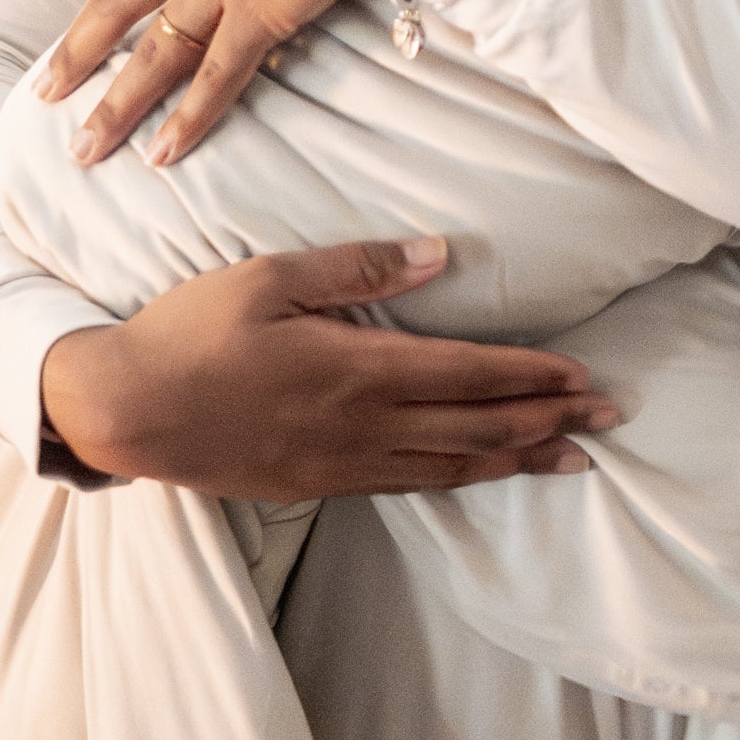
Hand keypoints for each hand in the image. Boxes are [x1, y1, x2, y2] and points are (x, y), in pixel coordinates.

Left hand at [36, 0, 467, 167]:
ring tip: (84, 152)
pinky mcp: (261, 10)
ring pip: (153, 53)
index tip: (89, 15)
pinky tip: (162, 155)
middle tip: (45, 93)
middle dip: (78, 51)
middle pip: (117, 2)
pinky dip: (188, 119)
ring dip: (116, 106)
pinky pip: (217, 76)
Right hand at [39, 236, 620, 498]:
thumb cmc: (192, 332)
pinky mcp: (320, 485)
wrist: (129, 412)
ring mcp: (342, 462)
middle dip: (549, 421)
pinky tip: (483, 475)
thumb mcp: (268, 275)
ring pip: (452, 466)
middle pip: (477, 427)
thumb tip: (440, 254)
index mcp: (355, 367)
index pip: (466, 373)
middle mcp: (361, 424)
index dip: (531, 376)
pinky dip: (461, 480)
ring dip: (518, 460)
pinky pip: (409, 484)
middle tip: (610, 419)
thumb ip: (358, 266)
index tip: (584, 377)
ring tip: (573, 458)